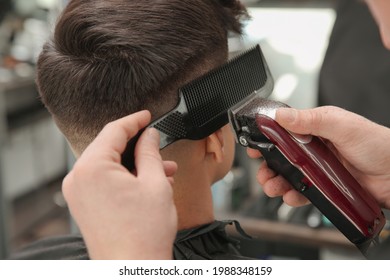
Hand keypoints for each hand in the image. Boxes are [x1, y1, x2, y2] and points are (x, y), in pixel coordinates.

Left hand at [62, 110, 177, 258]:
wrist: (132, 269)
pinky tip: (148, 183)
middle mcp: (78, 179)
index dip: (134, 120)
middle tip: (158, 145)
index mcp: (92, 168)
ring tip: (163, 171)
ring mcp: (79, 194)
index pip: (113, 131)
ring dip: (135, 165)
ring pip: (109, 166)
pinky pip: (104, 181)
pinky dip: (125, 178)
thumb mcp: (155, 183)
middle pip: (109, 148)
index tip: (146, 115)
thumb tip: (149, 135)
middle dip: (138, 147)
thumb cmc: (143, 234)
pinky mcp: (84, 206)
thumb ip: (150, 152)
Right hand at [248, 106, 389, 208]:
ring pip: (288, 175)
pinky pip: (301, 192)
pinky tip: (290, 195)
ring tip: (273, 186)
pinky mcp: (323, 187)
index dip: (266, 138)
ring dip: (276, 181)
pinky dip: (292, 195)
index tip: (255, 144)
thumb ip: (310, 119)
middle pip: (281, 156)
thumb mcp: (341, 125)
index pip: (283, 130)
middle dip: (267, 164)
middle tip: (263, 170)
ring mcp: (318, 168)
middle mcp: (314, 148)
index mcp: (315, 127)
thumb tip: (281, 115)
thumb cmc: (377, 144)